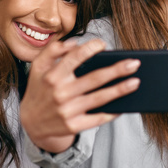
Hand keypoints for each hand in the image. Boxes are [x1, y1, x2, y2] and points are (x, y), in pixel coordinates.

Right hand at [20, 37, 140, 152]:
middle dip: (117, 70)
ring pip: (100, 98)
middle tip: (134, 63)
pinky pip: (97, 118)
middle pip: (94, 78)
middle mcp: (61, 93)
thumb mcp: (38, 67)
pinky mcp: (74, 126)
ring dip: (120, 90)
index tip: (103, 44)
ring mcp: (68, 111)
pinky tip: (124, 105)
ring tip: (136, 82)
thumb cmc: (39, 89)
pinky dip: (112, 112)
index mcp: (52, 76)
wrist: (31, 123)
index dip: (90, 48)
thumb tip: (74, 42)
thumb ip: (52, 50)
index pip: (74, 57)